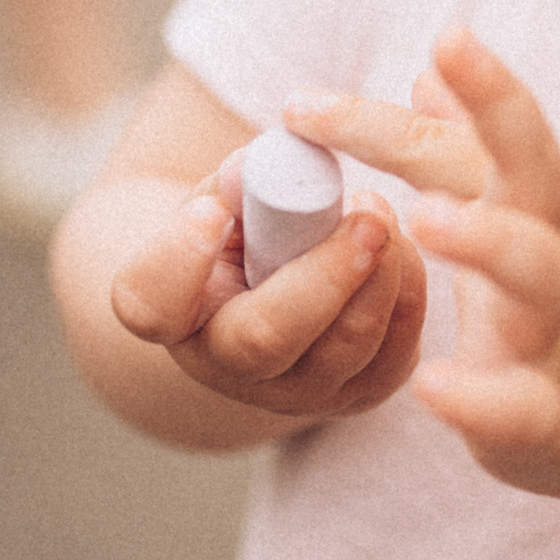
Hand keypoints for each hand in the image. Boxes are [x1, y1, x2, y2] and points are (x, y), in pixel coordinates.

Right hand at [108, 149, 426, 420]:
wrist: (275, 289)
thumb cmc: (244, 228)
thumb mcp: (228, 196)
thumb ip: (244, 180)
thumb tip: (271, 165)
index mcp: (172, 311)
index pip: (151, 304)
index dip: (179, 260)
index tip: (212, 209)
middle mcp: (225, 367)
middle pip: (265, 339)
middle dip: (324, 274)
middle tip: (366, 212)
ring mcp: (295, 392)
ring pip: (345, 348)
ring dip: (379, 274)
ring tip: (381, 212)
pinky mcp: (360, 393)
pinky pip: (395, 351)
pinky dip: (407, 291)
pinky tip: (401, 247)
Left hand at [285, 29, 559, 501]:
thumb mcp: (518, 218)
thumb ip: (467, 147)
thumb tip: (429, 69)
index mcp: (539, 204)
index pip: (475, 137)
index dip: (393, 113)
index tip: (303, 100)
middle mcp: (558, 250)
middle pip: (534, 166)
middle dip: (498, 105)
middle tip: (442, 50)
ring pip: (539, 274)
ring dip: (486, 239)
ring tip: (420, 219)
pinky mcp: (553, 414)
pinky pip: (521, 402)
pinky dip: (481, 396)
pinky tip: (430, 387)